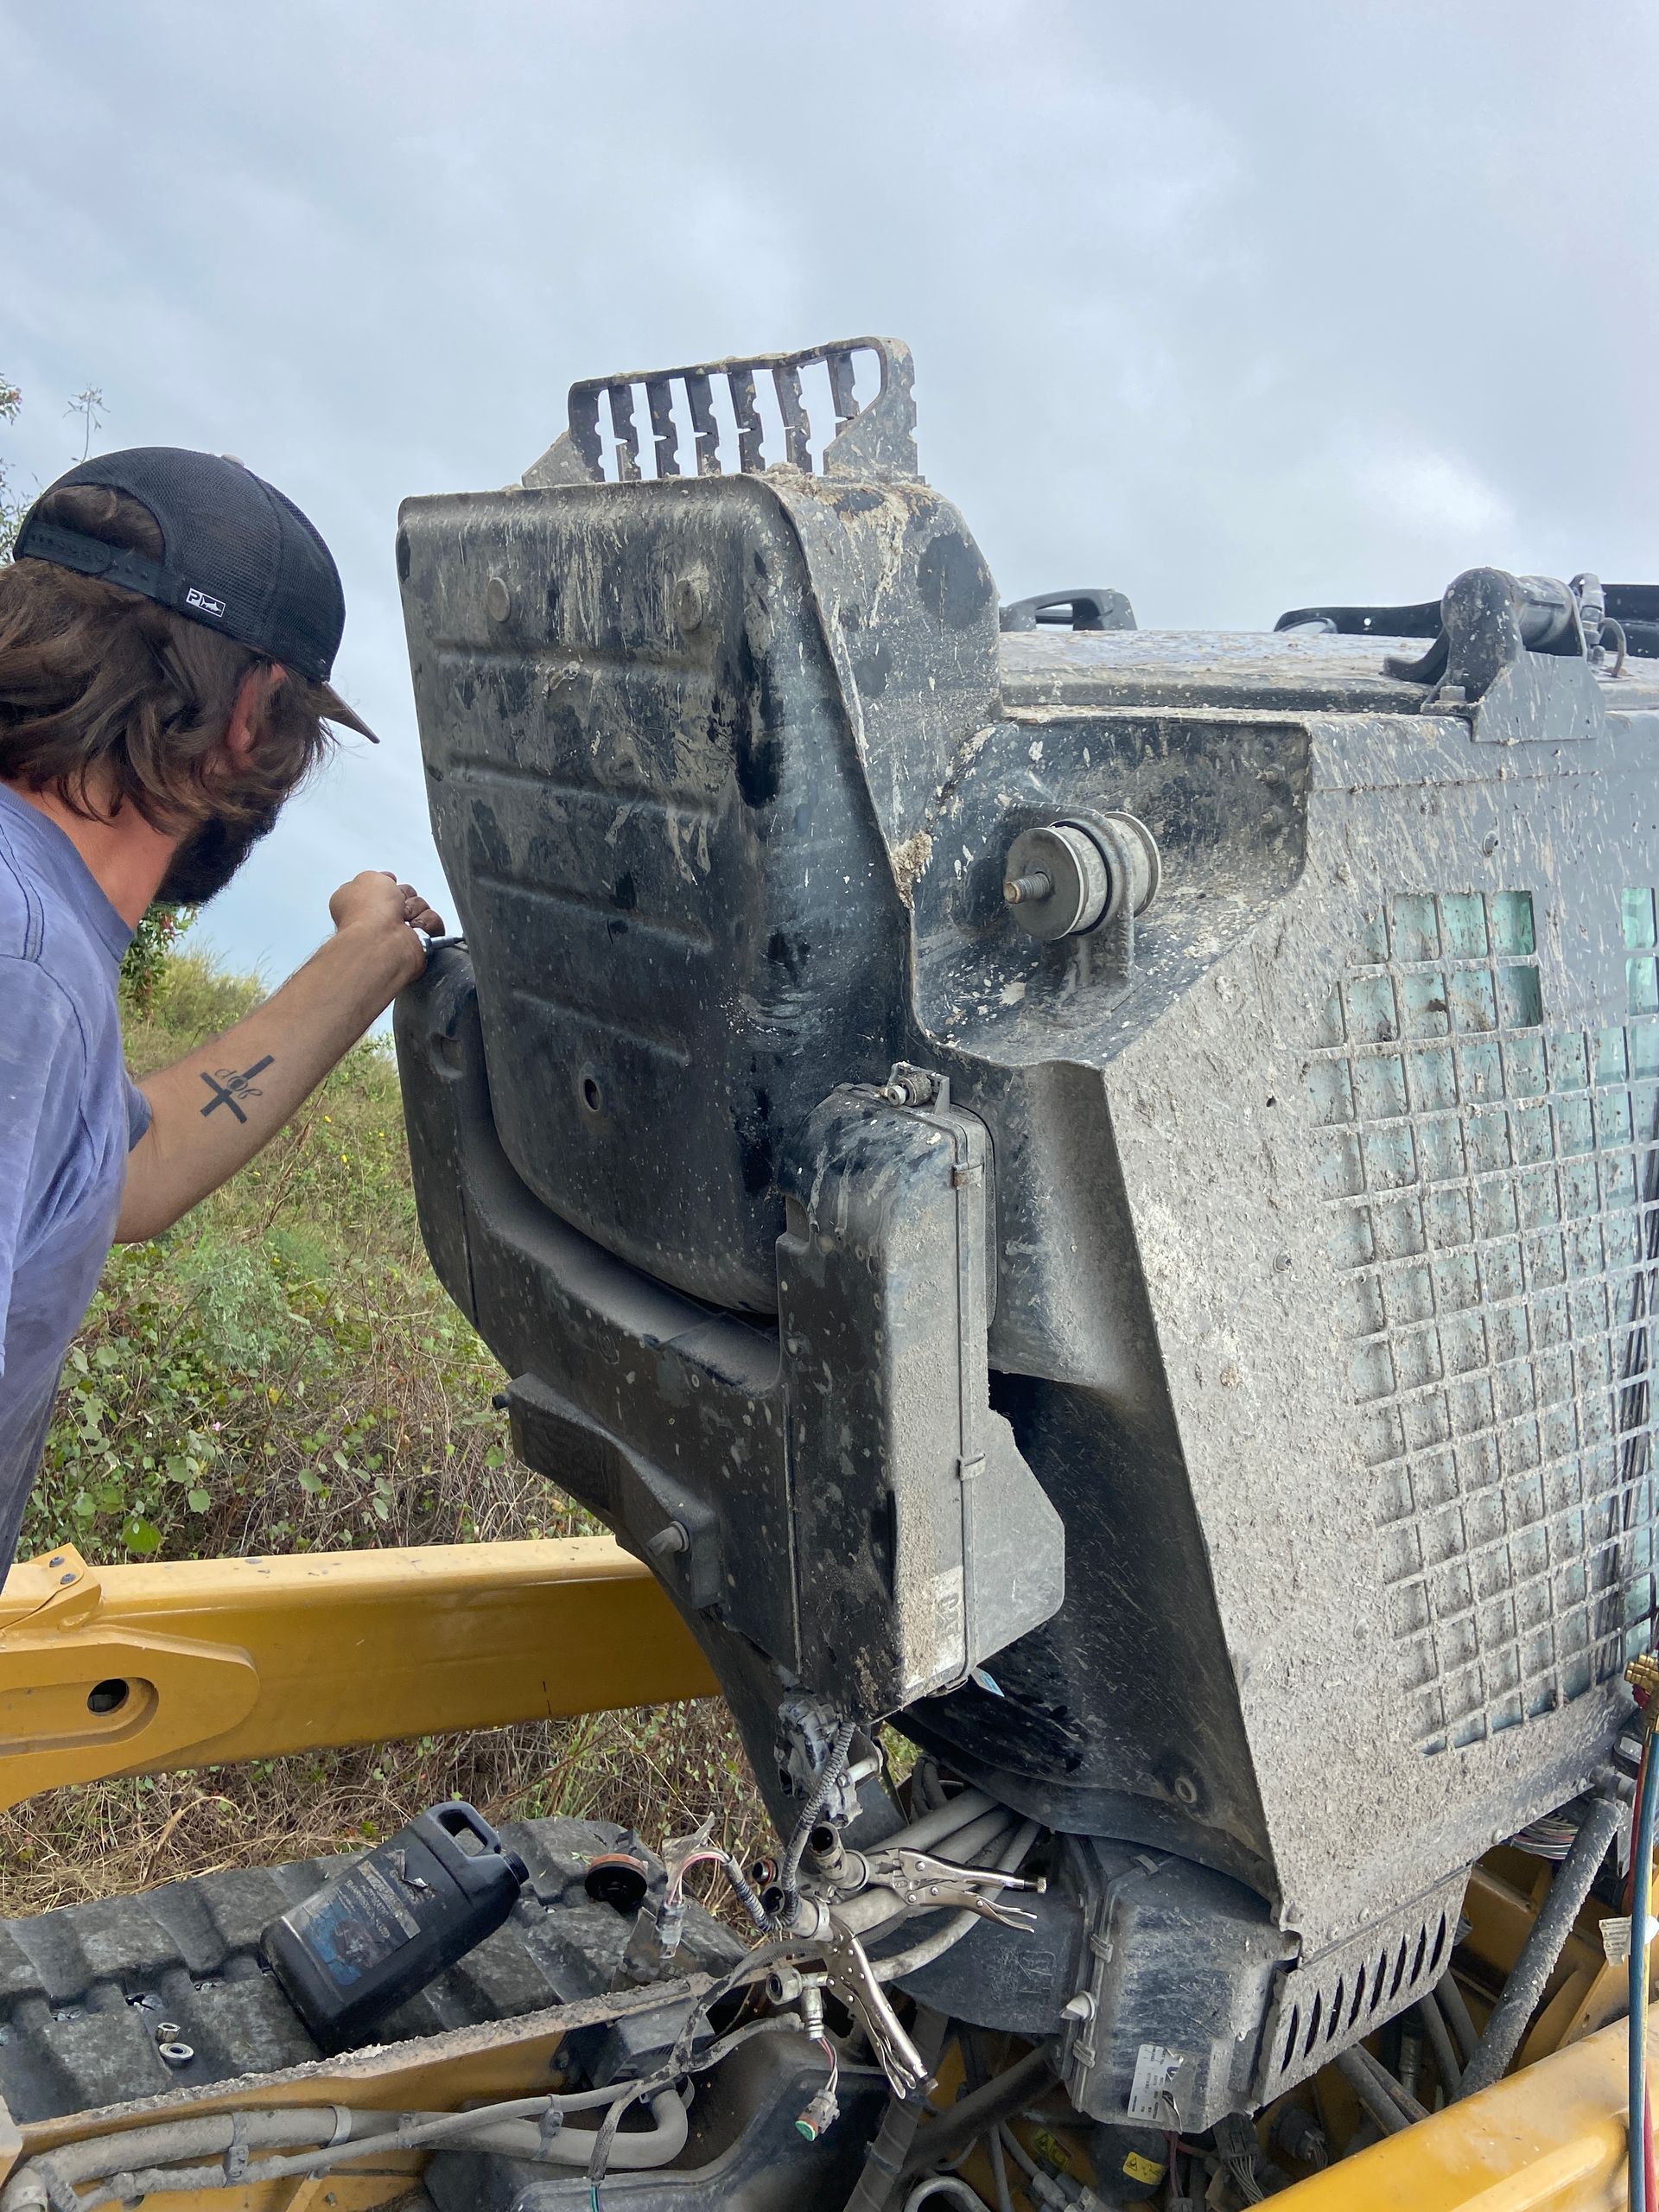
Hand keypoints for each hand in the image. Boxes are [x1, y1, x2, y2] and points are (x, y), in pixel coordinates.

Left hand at [327, 871, 446, 988]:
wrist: (382, 939)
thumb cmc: (368, 912)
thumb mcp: (367, 878)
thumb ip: (378, 876)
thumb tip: (387, 880)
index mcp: (359, 904)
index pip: (381, 888)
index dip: (388, 885)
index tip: (389, 885)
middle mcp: (377, 920)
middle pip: (405, 896)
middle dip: (405, 895)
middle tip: (396, 904)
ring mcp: (396, 933)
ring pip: (422, 908)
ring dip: (416, 909)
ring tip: (404, 919)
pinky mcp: (416, 945)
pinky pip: (433, 924)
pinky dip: (427, 922)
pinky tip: (415, 927)